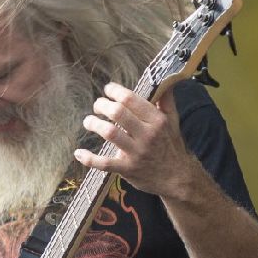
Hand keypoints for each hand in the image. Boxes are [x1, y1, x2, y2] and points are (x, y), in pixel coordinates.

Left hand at [75, 83, 193, 198]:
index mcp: (156, 120)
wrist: (178, 178)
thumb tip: (164, 79)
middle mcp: (147, 134)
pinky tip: (79, 153)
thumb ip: (166, 99)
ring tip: (88, 122)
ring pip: (110, 133)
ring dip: (94, 124)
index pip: (130, 99)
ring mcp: (137, 152)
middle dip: (102, 105)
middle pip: (117, 112)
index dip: (114, 91)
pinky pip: (105, 163)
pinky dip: (89, 159)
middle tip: (97, 106)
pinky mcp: (128, 169)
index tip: (108, 90)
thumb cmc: (172, 145)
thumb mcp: (173, 121)